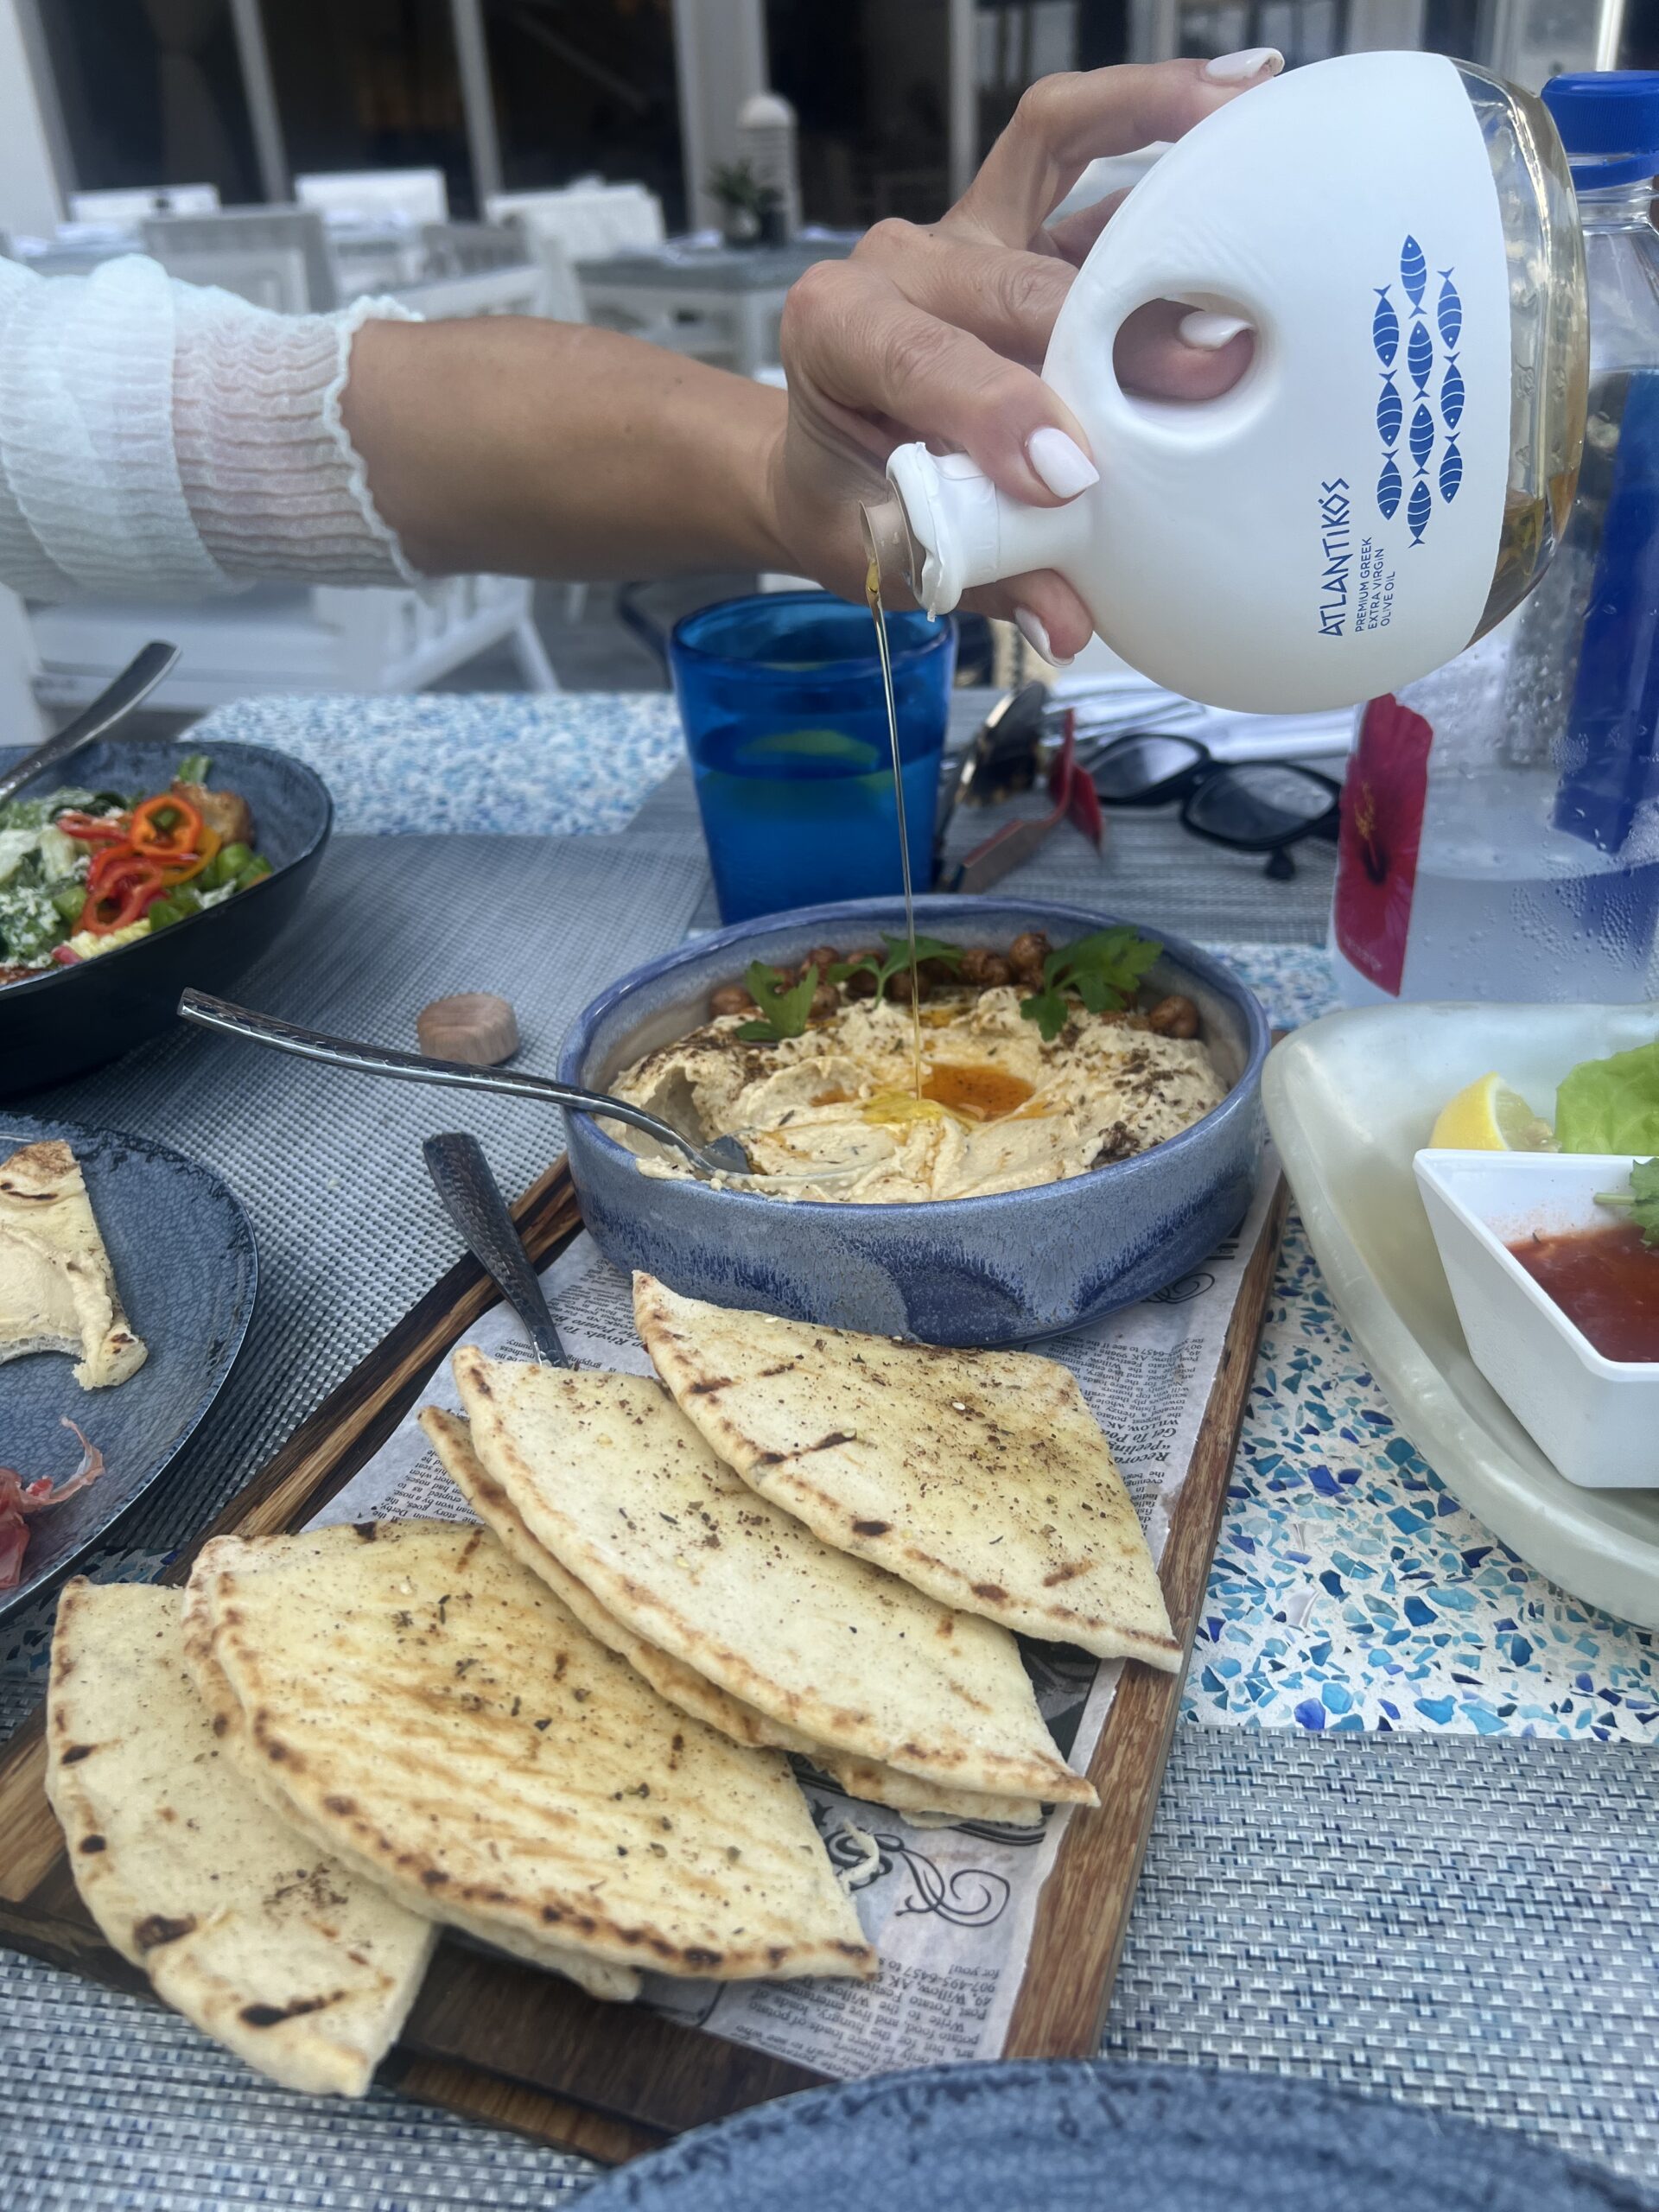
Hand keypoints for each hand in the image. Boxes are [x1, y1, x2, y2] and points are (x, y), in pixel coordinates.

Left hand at [769, 53, 1278, 661]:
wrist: (824, 470)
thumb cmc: (851, 507)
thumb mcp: (890, 555)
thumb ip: (982, 575)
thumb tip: (1067, 620)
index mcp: (837, 333)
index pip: (919, 358)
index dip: (998, 409)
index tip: (1072, 475)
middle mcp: (897, 263)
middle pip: (1010, 280)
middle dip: (1111, 328)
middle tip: (1211, 371)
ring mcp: (965, 230)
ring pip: (1051, 151)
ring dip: (1150, 135)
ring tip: (1248, 127)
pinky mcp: (1021, 220)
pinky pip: (1077, 139)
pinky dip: (1151, 109)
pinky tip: (1237, 92)